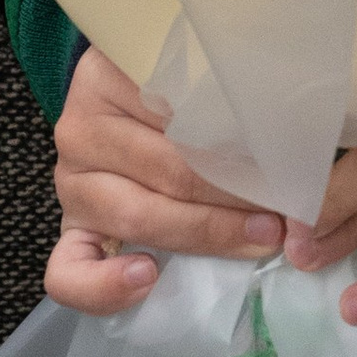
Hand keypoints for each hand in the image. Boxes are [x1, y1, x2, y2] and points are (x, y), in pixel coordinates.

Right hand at [43, 48, 285, 314]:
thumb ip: (220, 91)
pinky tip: (148, 277)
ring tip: (257, 238)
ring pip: (137, 215)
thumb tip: (288, 136)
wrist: (124, 99)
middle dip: (234, 193)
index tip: (286, 160)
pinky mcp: (67, 226)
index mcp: (109, 76)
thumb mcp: (190, 71)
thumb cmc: (173, 88)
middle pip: (167, 168)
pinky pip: (68, 271)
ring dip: (206, 232)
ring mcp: (69, 180)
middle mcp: (82, 127)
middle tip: (285, 208)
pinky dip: (106, 284)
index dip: (238, 140)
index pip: (180, 111)